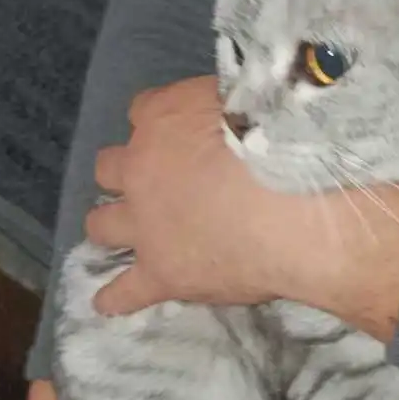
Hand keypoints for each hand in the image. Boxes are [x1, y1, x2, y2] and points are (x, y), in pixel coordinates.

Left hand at [88, 77, 398, 341]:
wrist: (297, 202)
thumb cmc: (285, 142)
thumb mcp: (255, 98)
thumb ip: (234, 105)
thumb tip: (241, 107)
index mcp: (163, 118)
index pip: (144, 110)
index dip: (160, 125)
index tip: (181, 134)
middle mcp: (140, 168)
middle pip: (110, 166)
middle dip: (127, 174)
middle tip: (156, 185)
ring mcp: (145, 224)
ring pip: (101, 224)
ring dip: (112, 225)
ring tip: (125, 234)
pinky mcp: (160, 273)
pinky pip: (123, 291)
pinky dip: (117, 296)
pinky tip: (111, 301)